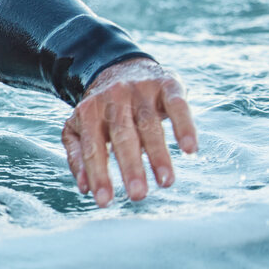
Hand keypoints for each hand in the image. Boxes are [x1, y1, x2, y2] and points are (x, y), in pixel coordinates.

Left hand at [62, 57, 197, 207]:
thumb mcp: (80, 128)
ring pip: (150, 125)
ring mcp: (140, 90)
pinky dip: (184, 126)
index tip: (106, 201)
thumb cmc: (101, 110)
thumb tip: (84, 188)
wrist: (121, 66)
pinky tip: (190, 148)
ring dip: (159, 155)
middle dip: (130, 168)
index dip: (98, 175)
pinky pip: (177, 105)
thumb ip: (79, 156)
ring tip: (166, 182)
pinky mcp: (167, 84)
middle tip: (138, 196)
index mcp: (89, 112)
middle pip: (122, 137)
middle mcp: (114, 99)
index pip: (93, 148)